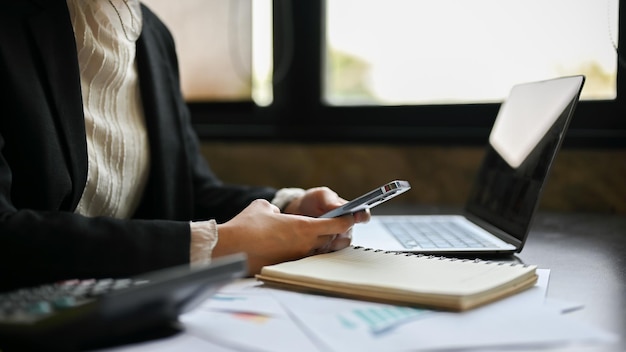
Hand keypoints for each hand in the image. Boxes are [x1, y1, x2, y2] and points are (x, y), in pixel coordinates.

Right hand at [213, 199, 356, 274]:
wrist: (230, 249)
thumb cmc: (246, 226)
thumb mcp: (262, 207)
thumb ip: (274, 209)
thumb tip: (275, 215)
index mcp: (303, 227)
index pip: (335, 224)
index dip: (347, 220)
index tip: (353, 217)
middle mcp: (304, 245)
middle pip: (330, 240)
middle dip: (335, 233)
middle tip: (338, 226)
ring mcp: (296, 258)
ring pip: (317, 251)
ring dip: (320, 244)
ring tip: (319, 236)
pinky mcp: (286, 266)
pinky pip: (303, 258)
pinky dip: (305, 252)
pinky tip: (297, 247)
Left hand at [283, 187, 370, 249]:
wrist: (297, 211)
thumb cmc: (313, 201)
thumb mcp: (321, 196)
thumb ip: (331, 201)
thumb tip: (340, 207)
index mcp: (350, 213)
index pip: (363, 216)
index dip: (362, 217)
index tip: (356, 217)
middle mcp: (346, 228)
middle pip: (349, 236)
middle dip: (339, 234)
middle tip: (330, 230)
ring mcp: (336, 239)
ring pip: (338, 247)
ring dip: (328, 243)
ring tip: (317, 237)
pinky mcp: (326, 248)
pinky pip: (327, 253)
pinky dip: (321, 250)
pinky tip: (313, 244)